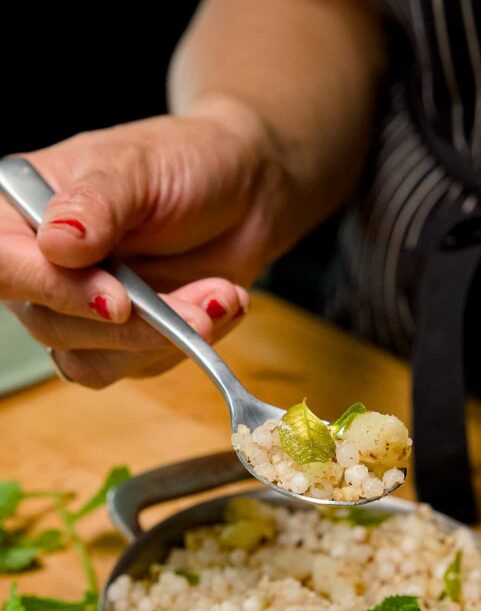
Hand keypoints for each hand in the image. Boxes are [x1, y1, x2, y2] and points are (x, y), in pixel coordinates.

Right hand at [1, 99, 286, 386]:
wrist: (246, 194)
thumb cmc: (184, 162)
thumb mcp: (139, 167)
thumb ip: (96, 203)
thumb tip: (56, 242)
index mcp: (21, 210)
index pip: (2, 264)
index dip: (50, 289)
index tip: (118, 300)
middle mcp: (41, 266)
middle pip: (50, 325)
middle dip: (133, 325)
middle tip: (200, 306)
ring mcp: (80, 309)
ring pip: (93, 361)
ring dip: (165, 339)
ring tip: (219, 296)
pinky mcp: (122, 340)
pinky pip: (136, 368)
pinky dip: (185, 347)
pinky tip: (220, 307)